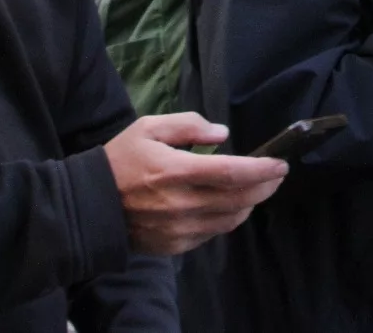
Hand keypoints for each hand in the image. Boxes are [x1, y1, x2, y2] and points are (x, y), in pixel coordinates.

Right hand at [103, 112, 287, 255]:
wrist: (92, 206)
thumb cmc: (121, 160)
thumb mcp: (148, 128)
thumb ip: (187, 126)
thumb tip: (222, 134)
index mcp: (177, 171)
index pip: (233, 173)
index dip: (262, 169)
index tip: (281, 163)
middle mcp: (184, 204)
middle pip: (240, 198)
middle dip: (265, 186)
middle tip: (276, 174)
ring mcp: (181, 229)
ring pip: (231, 219)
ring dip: (249, 203)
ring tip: (256, 188)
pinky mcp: (177, 246)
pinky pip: (213, 233)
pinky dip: (227, 218)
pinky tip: (228, 204)